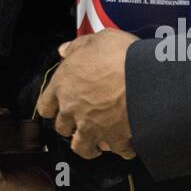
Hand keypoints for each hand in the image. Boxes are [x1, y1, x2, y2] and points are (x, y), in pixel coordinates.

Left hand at [37, 30, 137, 160]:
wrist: (144, 75)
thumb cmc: (117, 54)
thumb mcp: (94, 40)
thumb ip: (76, 47)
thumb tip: (63, 52)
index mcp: (63, 86)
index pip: (46, 106)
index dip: (52, 108)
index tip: (60, 108)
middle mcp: (73, 110)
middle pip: (62, 129)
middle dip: (71, 127)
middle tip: (82, 122)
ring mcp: (93, 127)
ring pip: (82, 148)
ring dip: (89, 147)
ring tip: (98, 144)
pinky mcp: (115, 138)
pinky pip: (118, 150)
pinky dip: (123, 149)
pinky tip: (128, 144)